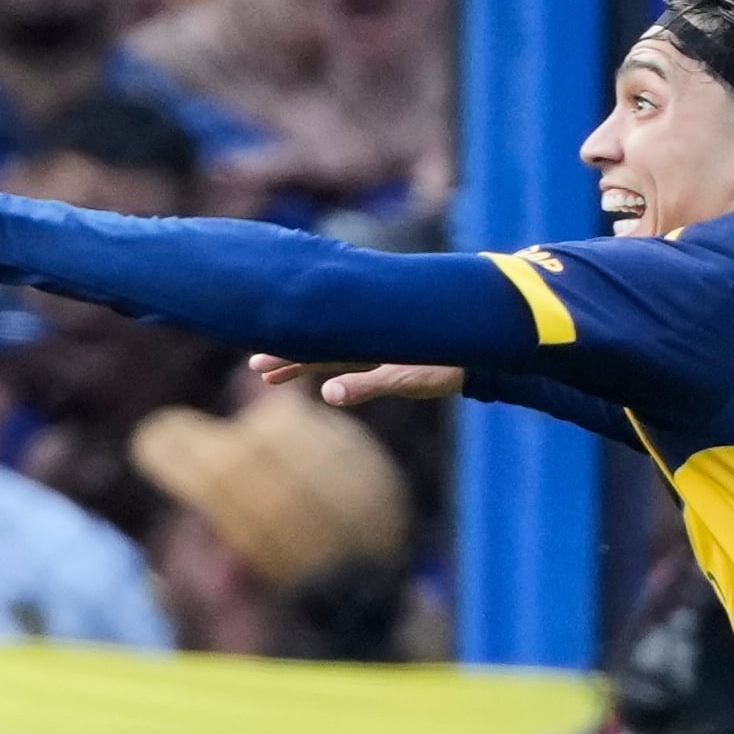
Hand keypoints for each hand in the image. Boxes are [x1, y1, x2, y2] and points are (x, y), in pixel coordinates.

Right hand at [251, 353, 464, 409]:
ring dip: (302, 360)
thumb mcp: (405, 378)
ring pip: (328, 349)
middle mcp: (364, 338)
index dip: (286, 353)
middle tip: (255, 364)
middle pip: (316, 344)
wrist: (479, 351)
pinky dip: (327, 361)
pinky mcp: (386, 351)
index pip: (314, 345)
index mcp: (361, 339)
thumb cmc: (445, 364)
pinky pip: (346, 353)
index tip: (259, 362)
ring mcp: (373, 344)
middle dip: (286, 354)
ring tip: (270, 373)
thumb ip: (366, 385)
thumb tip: (325, 395)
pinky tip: (316, 377)